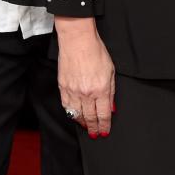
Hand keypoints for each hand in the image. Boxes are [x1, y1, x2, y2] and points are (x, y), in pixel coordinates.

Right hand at [56, 19, 114, 137]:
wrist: (77, 41)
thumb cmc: (96, 52)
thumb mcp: (110, 71)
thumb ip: (111, 92)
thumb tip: (110, 108)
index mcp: (101, 90)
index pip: (103, 115)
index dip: (104, 126)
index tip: (104, 131)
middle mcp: (87, 93)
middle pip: (90, 117)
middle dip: (93, 128)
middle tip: (94, 134)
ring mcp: (73, 91)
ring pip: (77, 115)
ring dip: (82, 123)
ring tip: (85, 126)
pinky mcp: (63, 87)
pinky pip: (66, 106)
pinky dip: (71, 113)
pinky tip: (74, 115)